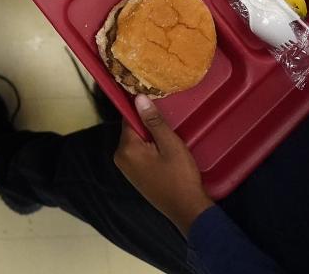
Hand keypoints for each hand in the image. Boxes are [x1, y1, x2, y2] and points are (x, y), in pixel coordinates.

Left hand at [114, 95, 212, 235]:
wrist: (187, 209)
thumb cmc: (180, 177)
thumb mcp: (170, 144)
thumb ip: (153, 121)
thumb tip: (138, 98)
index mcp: (126, 149)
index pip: (128, 117)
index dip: (141, 109)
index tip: (155, 102)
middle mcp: (121, 158)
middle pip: (132, 129)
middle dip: (148, 125)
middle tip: (168, 126)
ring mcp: (127, 168)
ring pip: (137, 141)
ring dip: (151, 137)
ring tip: (169, 140)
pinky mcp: (135, 175)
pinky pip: (139, 153)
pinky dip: (150, 149)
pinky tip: (166, 153)